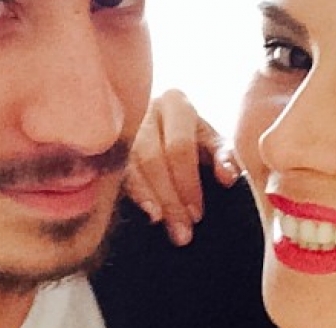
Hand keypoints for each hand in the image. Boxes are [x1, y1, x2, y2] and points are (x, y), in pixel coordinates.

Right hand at [125, 89, 241, 245]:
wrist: (164, 133)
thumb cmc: (194, 139)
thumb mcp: (213, 143)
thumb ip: (225, 157)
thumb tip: (227, 177)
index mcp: (175, 104)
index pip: (179, 148)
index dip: (187, 183)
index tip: (197, 215)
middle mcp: (144, 110)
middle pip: (153, 159)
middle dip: (170, 198)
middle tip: (183, 231)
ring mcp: (122, 127)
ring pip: (132, 167)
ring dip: (148, 198)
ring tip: (160, 222)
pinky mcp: (108, 147)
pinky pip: (114, 174)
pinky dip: (130, 194)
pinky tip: (139, 213)